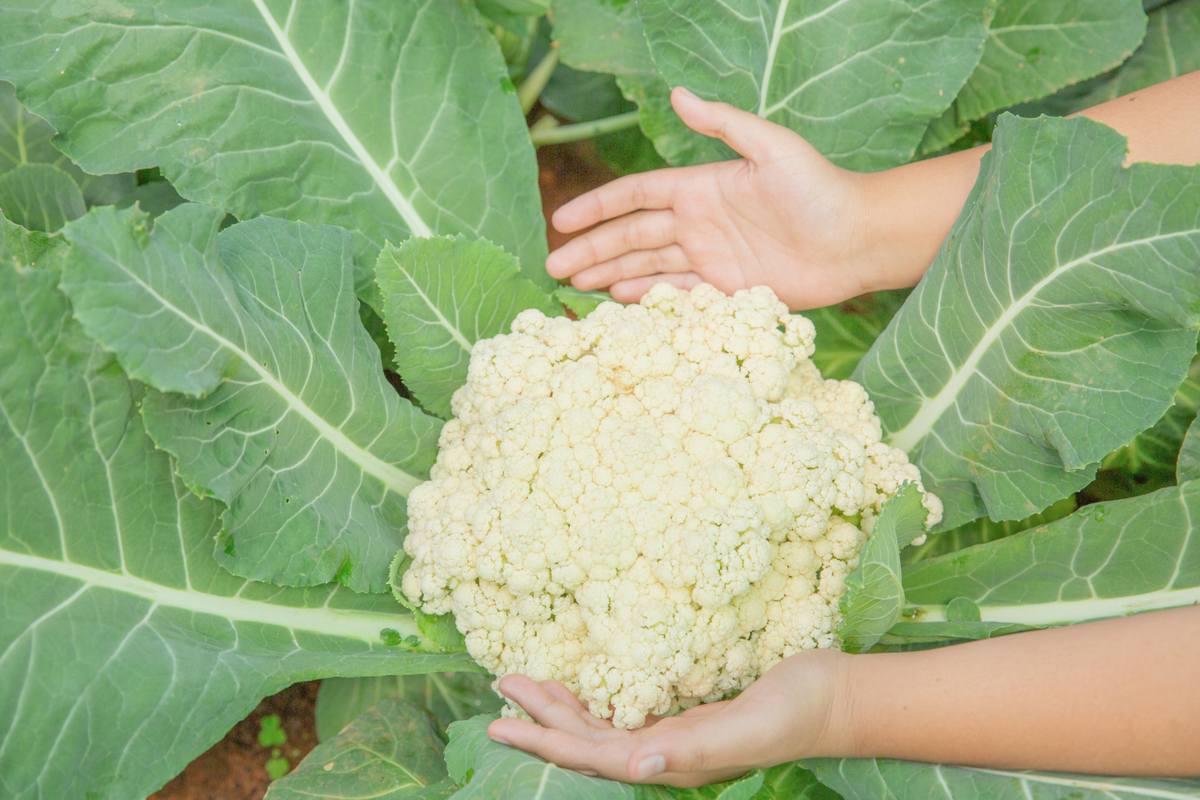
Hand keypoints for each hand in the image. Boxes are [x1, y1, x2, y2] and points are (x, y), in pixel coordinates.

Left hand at [487, 649, 850, 787]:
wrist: (835, 697)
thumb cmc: (797, 708)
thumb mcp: (748, 727)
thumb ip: (693, 750)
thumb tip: (636, 767)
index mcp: (672, 761)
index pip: (593, 755)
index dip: (545, 739)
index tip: (500, 723)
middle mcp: (666, 754)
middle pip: (588, 741)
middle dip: (541, 719)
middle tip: (499, 690)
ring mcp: (677, 736)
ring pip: (603, 727)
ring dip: (562, 710)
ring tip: (524, 687)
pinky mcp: (688, 716)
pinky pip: (627, 712)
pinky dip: (597, 701)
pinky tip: (584, 689)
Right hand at [546, 88, 889, 310]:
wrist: (856, 239)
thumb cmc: (819, 188)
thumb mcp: (771, 147)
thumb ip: (722, 124)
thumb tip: (677, 94)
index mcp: (700, 188)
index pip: (635, 197)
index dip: (597, 207)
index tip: (562, 220)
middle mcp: (698, 223)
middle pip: (631, 236)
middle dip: (591, 250)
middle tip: (553, 266)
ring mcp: (710, 258)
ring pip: (647, 268)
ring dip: (610, 275)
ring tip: (574, 286)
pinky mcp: (727, 290)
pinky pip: (677, 294)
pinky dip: (647, 298)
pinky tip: (618, 301)